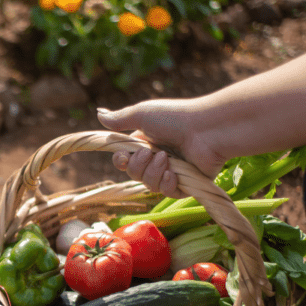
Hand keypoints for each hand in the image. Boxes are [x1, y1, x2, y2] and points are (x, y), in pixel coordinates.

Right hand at [97, 100, 224, 197]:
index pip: (124, 160)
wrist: (207, 130)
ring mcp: (172, 172)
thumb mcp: (143, 114)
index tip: (123, 157)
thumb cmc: (176, 118)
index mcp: (147, 143)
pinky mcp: (186, 184)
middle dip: (138, 166)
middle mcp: (158, 158)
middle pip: (134, 174)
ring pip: (149, 185)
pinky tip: (173, 174)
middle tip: (150, 153)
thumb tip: (98, 113)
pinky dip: (167, 184)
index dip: (121, 161)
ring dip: (154, 173)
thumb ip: (120, 119)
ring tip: (167, 159)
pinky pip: (167, 193)